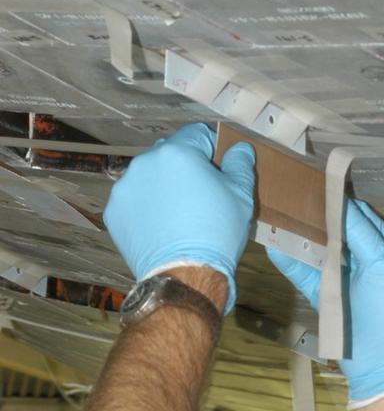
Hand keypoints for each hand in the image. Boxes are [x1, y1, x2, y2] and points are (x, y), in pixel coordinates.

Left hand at [104, 123, 255, 313]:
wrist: (185, 275)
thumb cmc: (216, 234)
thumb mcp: (240, 196)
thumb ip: (240, 164)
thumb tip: (240, 148)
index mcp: (178, 152)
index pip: (196, 134)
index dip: (211, 149)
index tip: (217, 169)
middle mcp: (145, 162)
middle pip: (170, 153)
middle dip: (184, 167)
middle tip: (200, 196)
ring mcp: (125, 187)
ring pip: (149, 176)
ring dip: (163, 186)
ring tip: (179, 215)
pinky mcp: (115, 211)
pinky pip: (134, 200)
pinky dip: (146, 208)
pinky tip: (162, 226)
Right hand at [268, 198, 383, 402]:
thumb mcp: (382, 262)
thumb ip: (362, 232)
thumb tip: (342, 204)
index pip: (359, 215)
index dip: (338, 200)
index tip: (314, 184)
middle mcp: (364, 261)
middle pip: (336, 231)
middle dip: (315, 216)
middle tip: (289, 196)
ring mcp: (344, 280)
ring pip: (318, 251)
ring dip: (299, 236)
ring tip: (277, 215)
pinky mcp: (326, 298)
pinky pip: (305, 275)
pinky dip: (290, 261)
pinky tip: (274, 245)